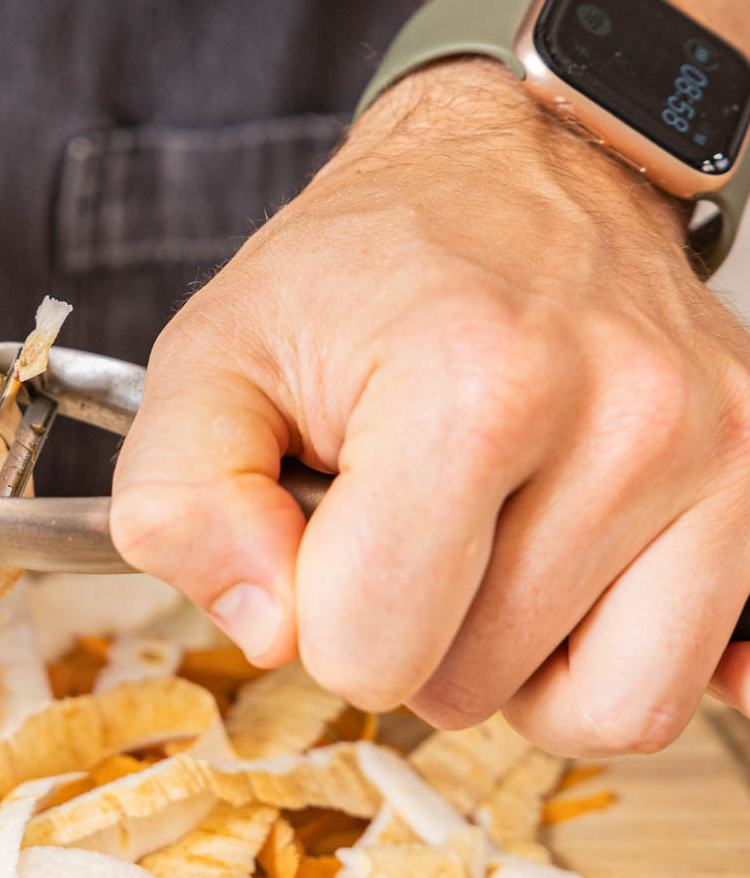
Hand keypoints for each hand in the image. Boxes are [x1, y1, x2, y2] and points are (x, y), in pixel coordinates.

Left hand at [112, 59, 749, 754]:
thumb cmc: (362, 271)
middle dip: (412, 631)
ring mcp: (724, 453)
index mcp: (472, 385)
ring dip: (520, 660)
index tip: (323, 526)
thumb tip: (268, 630)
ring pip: (608, 707)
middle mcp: (629, 419)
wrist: (522, 170)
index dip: (315, 614)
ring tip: (482, 545)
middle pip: (478, 687)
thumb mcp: (211, 356)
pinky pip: (710, 675)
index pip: (373, 645)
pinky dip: (628, 657)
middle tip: (400, 517)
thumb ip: (181, 505)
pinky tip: (583, 585)